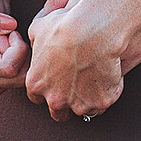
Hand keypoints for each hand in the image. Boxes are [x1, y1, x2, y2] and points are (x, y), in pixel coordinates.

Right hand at [0, 0, 27, 92]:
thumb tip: (11, 25)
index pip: (9, 67)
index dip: (18, 47)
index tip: (12, 29)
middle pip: (18, 77)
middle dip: (23, 53)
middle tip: (14, 33)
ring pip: (19, 81)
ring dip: (23, 60)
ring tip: (12, 39)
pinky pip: (15, 82)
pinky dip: (19, 66)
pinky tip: (12, 49)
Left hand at [23, 4, 122, 120]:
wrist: (91, 32)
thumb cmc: (65, 29)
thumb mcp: (38, 29)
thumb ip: (35, 42)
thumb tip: (35, 42)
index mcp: (37, 84)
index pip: (37, 97)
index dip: (47, 89)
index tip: (55, 82)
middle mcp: (56, 99)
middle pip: (58, 112)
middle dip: (65, 101)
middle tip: (75, 85)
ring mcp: (79, 104)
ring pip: (83, 110)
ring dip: (87, 99)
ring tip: (93, 79)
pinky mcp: (100, 102)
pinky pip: (103, 102)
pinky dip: (106, 93)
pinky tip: (106, 77)